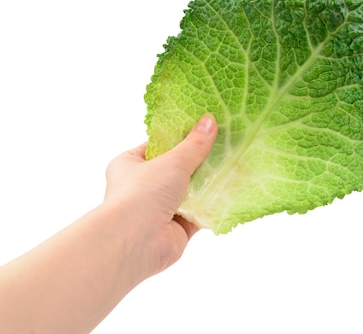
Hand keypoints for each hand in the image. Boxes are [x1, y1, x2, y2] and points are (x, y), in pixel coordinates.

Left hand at [103, 114, 217, 276]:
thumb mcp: (172, 161)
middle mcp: (143, 187)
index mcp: (129, 164)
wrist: (135, 241)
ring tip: (233, 163)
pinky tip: (232, 192)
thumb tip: (210, 122)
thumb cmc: (141, 194)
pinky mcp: (178, 228)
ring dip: (209, 183)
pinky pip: (200, 213)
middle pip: (177, 168)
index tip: (203, 127)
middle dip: (199, 161)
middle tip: (224, 145)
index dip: (180, 136)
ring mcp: (160, 208)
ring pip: (191, 191)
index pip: (158, 145)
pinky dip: (213, 205)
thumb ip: (194, 145)